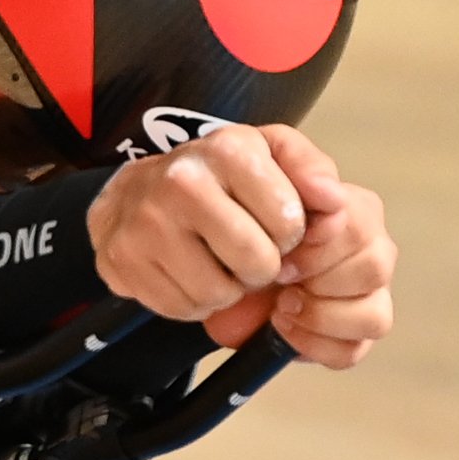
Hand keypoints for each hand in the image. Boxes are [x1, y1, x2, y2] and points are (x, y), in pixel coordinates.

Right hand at [87, 122, 397, 370]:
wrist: (132, 195)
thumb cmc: (216, 178)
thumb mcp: (268, 154)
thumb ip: (311, 169)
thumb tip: (335, 200)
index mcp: (228, 150)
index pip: (288, 223)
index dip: (288, 235)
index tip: (270, 223)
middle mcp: (182, 182)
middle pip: (256, 263)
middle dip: (259, 267)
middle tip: (244, 251)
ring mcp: (147, 224)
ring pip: (219, 293)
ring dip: (227, 289)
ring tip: (215, 261)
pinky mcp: (123, 262)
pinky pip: (183, 308)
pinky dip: (193, 301)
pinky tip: (187, 273)